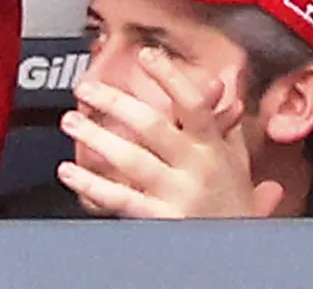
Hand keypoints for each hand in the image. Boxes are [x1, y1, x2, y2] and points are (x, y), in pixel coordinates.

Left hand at [57, 50, 283, 218]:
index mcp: (212, 147)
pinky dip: (93, 186)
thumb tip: (222, 80)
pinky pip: (123, 200)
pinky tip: (70, 173)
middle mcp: (195, 168)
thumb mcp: (236, 161)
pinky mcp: (162, 220)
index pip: (193, 105)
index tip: (145, 56)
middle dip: (116, 103)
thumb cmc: (234, 205)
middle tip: (86, 88)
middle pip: (152, 127)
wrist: (241, 257)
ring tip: (71, 122)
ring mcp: (177, 194)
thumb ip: (224, 121)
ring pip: (132, 160)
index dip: (170, 77)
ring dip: (97, 138)